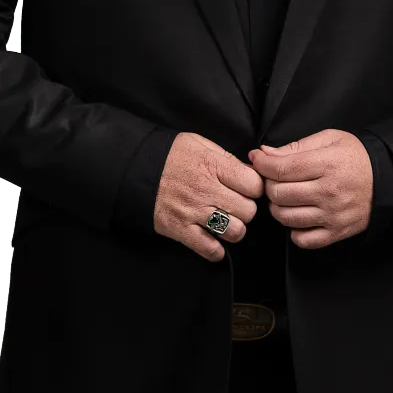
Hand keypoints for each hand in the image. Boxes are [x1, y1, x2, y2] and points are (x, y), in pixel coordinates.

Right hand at [153, 131, 264, 262]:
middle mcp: (206, 190)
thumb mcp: (200, 143)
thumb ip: (227, 157)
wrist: (136, 168)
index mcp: (213, 165)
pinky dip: (216, 249)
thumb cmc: (171, 154)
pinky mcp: (181, 230)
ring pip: (235, 231)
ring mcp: (194, 212)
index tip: (248, 187)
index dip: (255, 187)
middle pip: (248, 210)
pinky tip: (214, 239)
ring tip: (227, 221)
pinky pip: (210, 249)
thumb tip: (250, 171)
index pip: (254, 185)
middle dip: (246, 208)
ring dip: (235, 229)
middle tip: (236, 204)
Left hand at [248, 129, 372, 249]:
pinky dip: (294, 230)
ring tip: (285, 197)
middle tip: (274, 179)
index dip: (262, 164)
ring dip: (278, 207)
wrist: (387, 179)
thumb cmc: (356, 156)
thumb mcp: (329, 139)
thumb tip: (265, 154)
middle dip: (269, 185)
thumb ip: (295, 146)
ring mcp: (332, 215)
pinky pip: (303, 240)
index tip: (257, 160)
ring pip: (286, 218)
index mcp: (326, 165)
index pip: (281, 169)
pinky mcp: (336, 233)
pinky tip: (299, 216)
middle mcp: (328, 192)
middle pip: (279, 194)